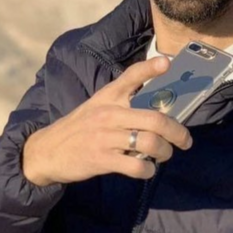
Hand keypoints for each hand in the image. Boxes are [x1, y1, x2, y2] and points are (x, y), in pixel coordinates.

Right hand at [22, 56, 192, 185]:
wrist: (47, 150)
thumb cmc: (79, 128)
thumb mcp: (97, 107)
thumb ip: (124, 105)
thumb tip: (160, 114)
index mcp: (108, 96)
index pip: (130, 76)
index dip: (150, 68)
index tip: (167, 63)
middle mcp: (108, 113)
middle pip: (155, 119)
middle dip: (178, 132)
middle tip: (184, 140)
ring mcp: (105, 137)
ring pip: (150, 143)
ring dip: (165, 152)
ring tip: (165, 155)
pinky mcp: (102, 159)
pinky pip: (136, 166)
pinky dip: (148, 170)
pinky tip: (147, 169)